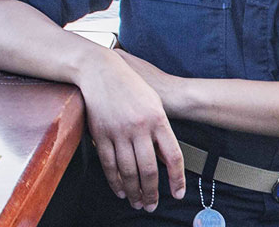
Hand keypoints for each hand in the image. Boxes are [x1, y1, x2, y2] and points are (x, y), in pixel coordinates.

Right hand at [76, 51, 186, 211]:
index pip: (172, 156)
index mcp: (158, 119)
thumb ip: (161, 132)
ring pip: (127, 171)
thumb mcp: (155, 105)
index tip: (177, 194)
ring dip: (133, 191)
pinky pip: (108, 164)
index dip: (176, 178)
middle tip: (152, 206)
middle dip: (151, 192)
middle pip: (148, 169)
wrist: (102, 72)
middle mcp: (140, 128)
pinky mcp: (100, 135)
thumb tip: (165, 160)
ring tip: (137, 203)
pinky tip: (120, 191)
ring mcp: (118, 132)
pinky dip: (115, 181)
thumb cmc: (133, 87)